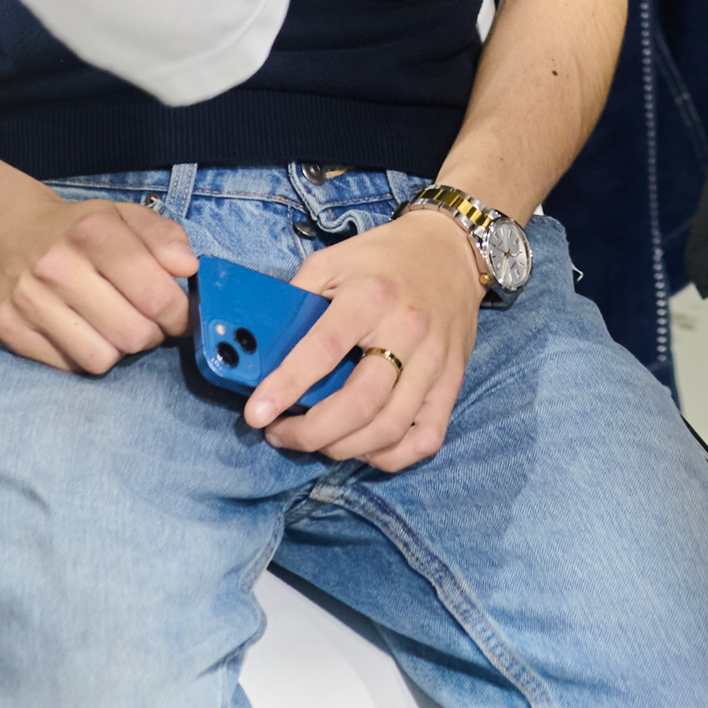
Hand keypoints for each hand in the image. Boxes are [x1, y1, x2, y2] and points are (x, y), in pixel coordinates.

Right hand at [0, 179, 196, 373]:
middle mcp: (56, 266)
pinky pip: (69, 368)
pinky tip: (82, 330)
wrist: (9, 232)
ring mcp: (29, 300)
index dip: (179, 314)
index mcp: (92, 231)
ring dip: (118, 349)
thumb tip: (187, 268)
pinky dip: (85, 355)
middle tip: (147, 320)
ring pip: (102, 360)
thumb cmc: (78, 229)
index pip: (155, 295)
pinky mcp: (10, 329)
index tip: (180, 316)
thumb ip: (164, 237)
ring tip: (113, 325)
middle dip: (152, 334)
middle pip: (133, 334)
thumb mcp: (124, 217)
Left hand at [244, 206, 484, 472]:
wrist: (448, 250)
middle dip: (311, 432)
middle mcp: (406, 331)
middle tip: (278, 434)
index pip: (324, 349)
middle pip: (359, 403)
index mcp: (370, 296)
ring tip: (314, 442)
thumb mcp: (332, 261)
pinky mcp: (452, 382)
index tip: (256, 414)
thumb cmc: (381, 259)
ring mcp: (434, 361)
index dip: (287, 386)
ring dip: (343, 448)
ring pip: (389, 428)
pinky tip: (361, 447)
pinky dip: (389, 456)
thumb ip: (298, 299)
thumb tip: (262, 346)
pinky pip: (425, 439)